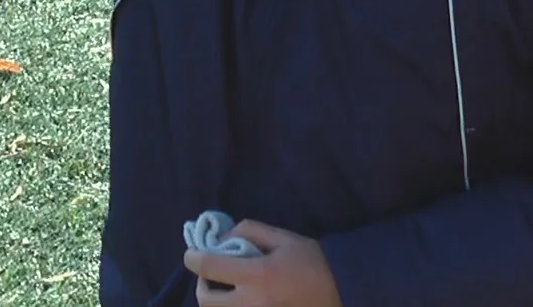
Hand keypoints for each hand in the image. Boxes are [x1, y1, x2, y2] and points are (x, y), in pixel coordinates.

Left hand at [183, 221, 344, 306]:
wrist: (342, 292)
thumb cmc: (313, 262)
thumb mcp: (283, 238)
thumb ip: (250, 232)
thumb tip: (223, 239)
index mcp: (257, 275)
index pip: (210, 267)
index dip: (193, 258)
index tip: (190, 254)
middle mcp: (251, 303)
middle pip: (205, 300)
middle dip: (201, 283)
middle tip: (210, 273)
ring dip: (213, 301)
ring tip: (225, 288)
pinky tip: (239, 299)